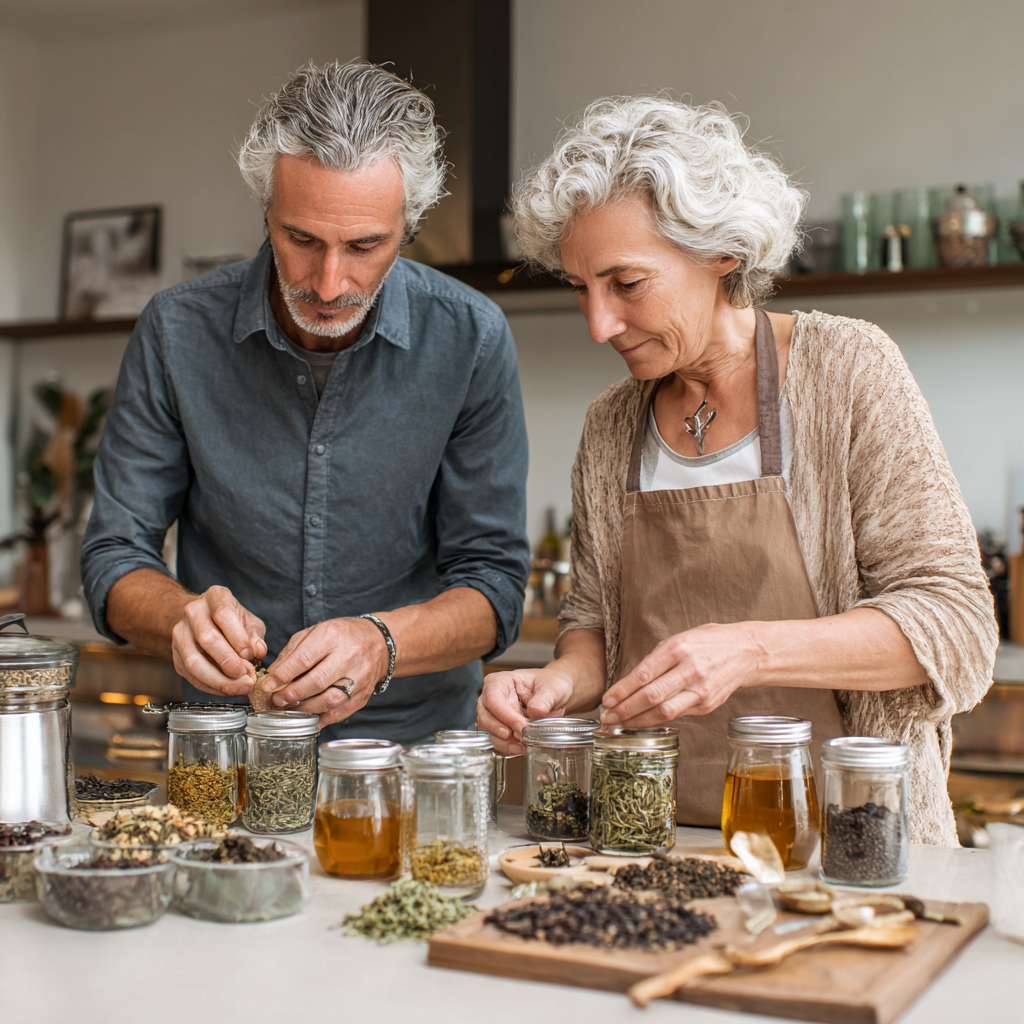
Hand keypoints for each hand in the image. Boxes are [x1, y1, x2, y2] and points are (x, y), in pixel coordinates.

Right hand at [170, 586, 266, 695]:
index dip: (238, 638)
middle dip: (228, 662)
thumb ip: (255, 636)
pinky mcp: (176, 656)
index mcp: (215, 597)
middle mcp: (193, 612)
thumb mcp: (248, 621)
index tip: (251, 654)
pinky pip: (190, 676)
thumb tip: (259, 651)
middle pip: (206, 638)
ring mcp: (180, 634)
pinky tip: (226, 690)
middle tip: (247, 677)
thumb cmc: (231, 621)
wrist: (202, 620)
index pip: (223, 615)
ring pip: (194, 661)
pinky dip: (210, 687)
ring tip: (239, 687)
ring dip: (219, 680)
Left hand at [259, 617, 389, 727]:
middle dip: (291, 695)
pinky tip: (309, 718)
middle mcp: (349, 656)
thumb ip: (292, 651)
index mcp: (333, 635)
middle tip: (276, 701)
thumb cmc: (343, 635)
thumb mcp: (316, 631)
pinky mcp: (364, 694)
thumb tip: (273, 674)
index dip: (282, 675)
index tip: (267, 685)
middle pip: (317, 681)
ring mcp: (359, 677)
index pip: (304, 658)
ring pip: (330, 700)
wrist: (379, 641)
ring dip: (305, 710)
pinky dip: (322, 718)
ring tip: (290, 710)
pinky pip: (341, 712)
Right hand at [476, 664, 575, 754]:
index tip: (521, 725)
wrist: (556, 695)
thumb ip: (544, 700)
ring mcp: (494, 713)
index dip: (505, 714)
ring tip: (523, 744)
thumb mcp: (552, 688)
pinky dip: (507, 746)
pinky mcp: (499, 728)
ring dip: (504, 741)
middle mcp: (492, 697)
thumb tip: (534, 711)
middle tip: (522, 736)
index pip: (493, 698)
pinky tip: (521, 748)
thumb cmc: (550, 684)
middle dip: (501, 729)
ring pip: (488, 730)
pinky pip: (496, 740)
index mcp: (501, 681)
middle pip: (485, 715)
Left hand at [601, 623, 758, 727]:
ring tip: (619, 723)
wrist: (745, 652)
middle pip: (652, 696)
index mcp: (678, 649)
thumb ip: (655, 660)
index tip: (606, 699)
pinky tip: (642, 722)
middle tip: (607, 716)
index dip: (622, 690)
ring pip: (664, 712)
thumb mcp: (678, 639)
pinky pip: (676, 716)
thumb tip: (628, 683)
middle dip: (625, 709)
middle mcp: (690, 670)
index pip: (644, 675)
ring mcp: (700, 690)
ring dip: (638, 720)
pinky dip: (656, 720)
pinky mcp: (706, 705)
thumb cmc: (707, 642)